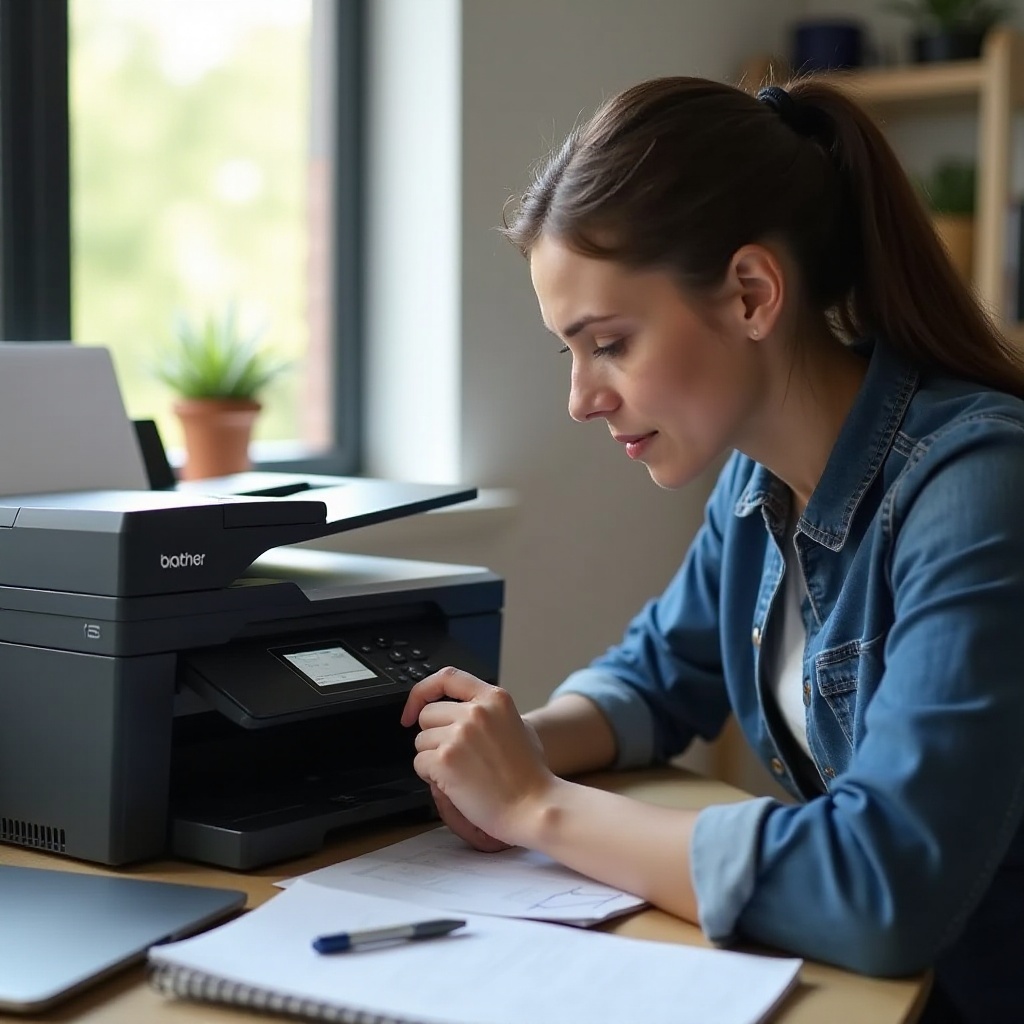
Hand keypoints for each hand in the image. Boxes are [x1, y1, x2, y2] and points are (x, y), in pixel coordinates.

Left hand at [401, 668, 554, 848]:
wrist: (534, 806)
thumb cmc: (529, 775)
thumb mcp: (518, 725)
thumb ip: (491, 712)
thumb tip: (462, 710)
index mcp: (495, 698)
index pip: (448, 677)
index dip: (423, 691)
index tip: (414, 708)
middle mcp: (476, 712)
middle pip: (428, 715)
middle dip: (434, 737)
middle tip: (455, 757)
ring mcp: (459, 735)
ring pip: (420, 741)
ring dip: (432, 759)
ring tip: (461, 773)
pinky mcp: (445, 760)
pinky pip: (419, 763)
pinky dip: (430, 776)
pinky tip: (455, 784)